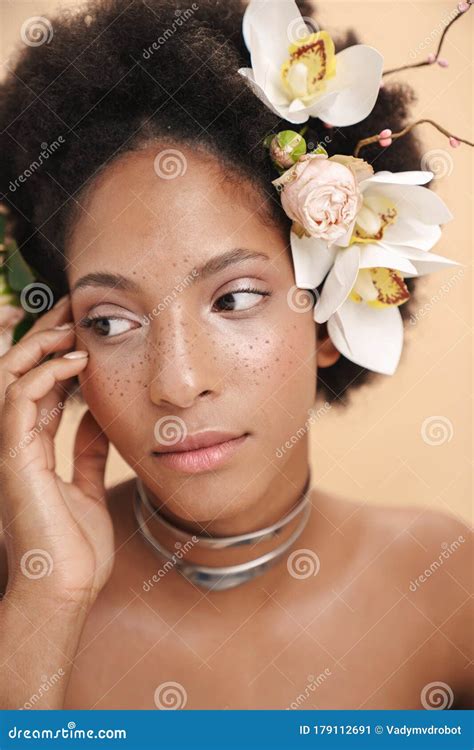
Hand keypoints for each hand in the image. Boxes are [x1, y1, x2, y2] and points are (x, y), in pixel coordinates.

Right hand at [0, 295, 113, 608]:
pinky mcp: (13, 459)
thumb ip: (87, 452)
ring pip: (10, 377)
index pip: (32, 387)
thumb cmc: (74, 549)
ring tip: (74, 327)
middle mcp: (13, 444)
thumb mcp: (86, 486)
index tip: (78, 330)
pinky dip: (44, 374)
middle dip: (41, 337)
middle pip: (17, 373)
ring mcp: (8, 450)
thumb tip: (101, 417)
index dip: (49, 354)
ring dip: (40, 346)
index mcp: (29, 449)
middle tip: (72, 310)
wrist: (64, 591)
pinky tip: (76, 362)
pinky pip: (18, 400)